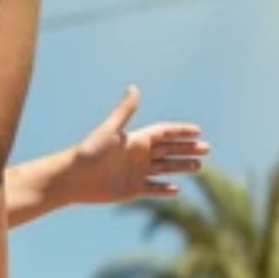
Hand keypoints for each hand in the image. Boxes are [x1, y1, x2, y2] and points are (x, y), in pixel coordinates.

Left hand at [65, 86, 208, 202]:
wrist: (71, 178)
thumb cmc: (89, 152)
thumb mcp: (109, 130)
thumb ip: (125, 111)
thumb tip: (133, 87)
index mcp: (135, 139)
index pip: (163, 133)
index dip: (180, 131)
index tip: (198, 130)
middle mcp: (137, 155)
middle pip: (168, 150)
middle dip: (187, 149)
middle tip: (207, 149)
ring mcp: (135, 172)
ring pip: (164, 169)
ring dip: (181, 167)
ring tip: (199, 167)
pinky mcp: (130, 190)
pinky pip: (152, 189)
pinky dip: (164, 190)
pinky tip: (177, 190)